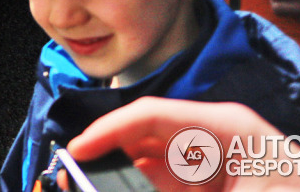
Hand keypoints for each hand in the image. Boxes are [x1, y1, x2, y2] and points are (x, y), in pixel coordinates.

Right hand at [68, 97, 299, 190]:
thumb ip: (172, 187)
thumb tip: (124, 184)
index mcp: (224, 126)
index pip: (150, 115)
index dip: (107, 131)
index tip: (77, 153)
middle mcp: (215, 137)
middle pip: (146, 138)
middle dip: (109, 155)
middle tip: (74, 176)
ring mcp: (215, 163)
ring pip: (152, 163)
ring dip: (123, 175)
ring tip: (91, 184)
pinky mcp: (212, 185)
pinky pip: (168, 180)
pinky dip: (143, 184)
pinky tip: (120, 188)